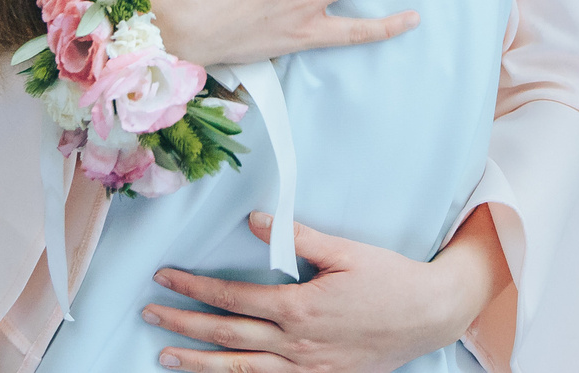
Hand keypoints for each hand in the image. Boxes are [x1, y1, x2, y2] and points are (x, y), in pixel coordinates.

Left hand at [146, 209, 509, 371]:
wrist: (430, 316)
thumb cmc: (389, 279)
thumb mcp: (344, 251)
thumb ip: (295, 237)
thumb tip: (252, 221)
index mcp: (298, 307)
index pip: (232, 298)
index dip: (194, 288)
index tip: (165, 278)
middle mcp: (296, 343)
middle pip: (226, 336)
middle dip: (183, 324)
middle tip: (148, 313)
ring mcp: (306, 368)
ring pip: (240, 369)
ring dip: (199, 363)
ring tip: (165, 355)